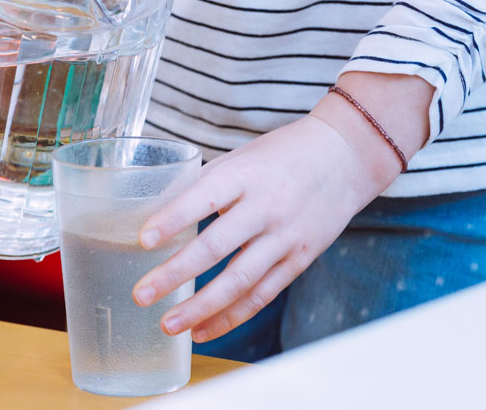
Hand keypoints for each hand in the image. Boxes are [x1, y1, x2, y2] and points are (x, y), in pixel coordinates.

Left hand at [132, 72, 432, 342]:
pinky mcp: (300, 260)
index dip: (173, 219)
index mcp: (244, 175)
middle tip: (141, 294)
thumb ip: (206, 187)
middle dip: (175, 274)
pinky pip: (262, 295)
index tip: (143, 240)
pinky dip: (232, 316)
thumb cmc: (281, 155)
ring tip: (168, 324)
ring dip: (200, 308)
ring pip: (239, 281)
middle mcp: (266, 207)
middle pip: (216, 247)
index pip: (204, 197)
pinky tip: (203, 329)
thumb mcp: (240, 158)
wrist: (344, 157)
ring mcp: (286, 237)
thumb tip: (161, 217)